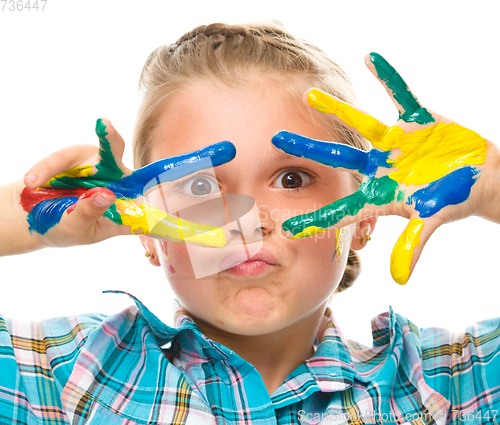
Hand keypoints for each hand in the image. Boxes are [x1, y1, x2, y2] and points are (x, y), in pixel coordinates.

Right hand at [21, 118, 234, 247]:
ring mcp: (107, 170)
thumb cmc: (61, 226)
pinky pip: (75, 152)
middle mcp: (125, 189)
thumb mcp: (73, 228)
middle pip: (159, 174)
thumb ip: (87, 214)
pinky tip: (34, 179)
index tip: (220, 237)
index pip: (164, 223)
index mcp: (128, 215)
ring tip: (76, 154)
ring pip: (112, 151)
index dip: (190, 229)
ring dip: (104, 145)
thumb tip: (104, 194)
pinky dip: (53, 164)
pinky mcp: (84, 155)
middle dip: (188, 164)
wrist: (32, 213)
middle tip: (224, 152)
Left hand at [272, 52, 498, 284]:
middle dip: (308, 149)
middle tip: (276, 139)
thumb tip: (400, 279)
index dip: (315, 219)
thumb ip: (413, 245)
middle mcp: (380, 166)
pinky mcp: (415, 122)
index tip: (285, 227)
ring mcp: (395, 143)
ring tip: (309, 93)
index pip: (342, 209)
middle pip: (338, 158)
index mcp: (380, 193)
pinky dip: (390, 78)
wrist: (479, 176)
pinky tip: (371, 58)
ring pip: (361, 124)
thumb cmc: (453, 200)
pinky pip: (401, 96)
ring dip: (337, 109)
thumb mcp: (433, 221)